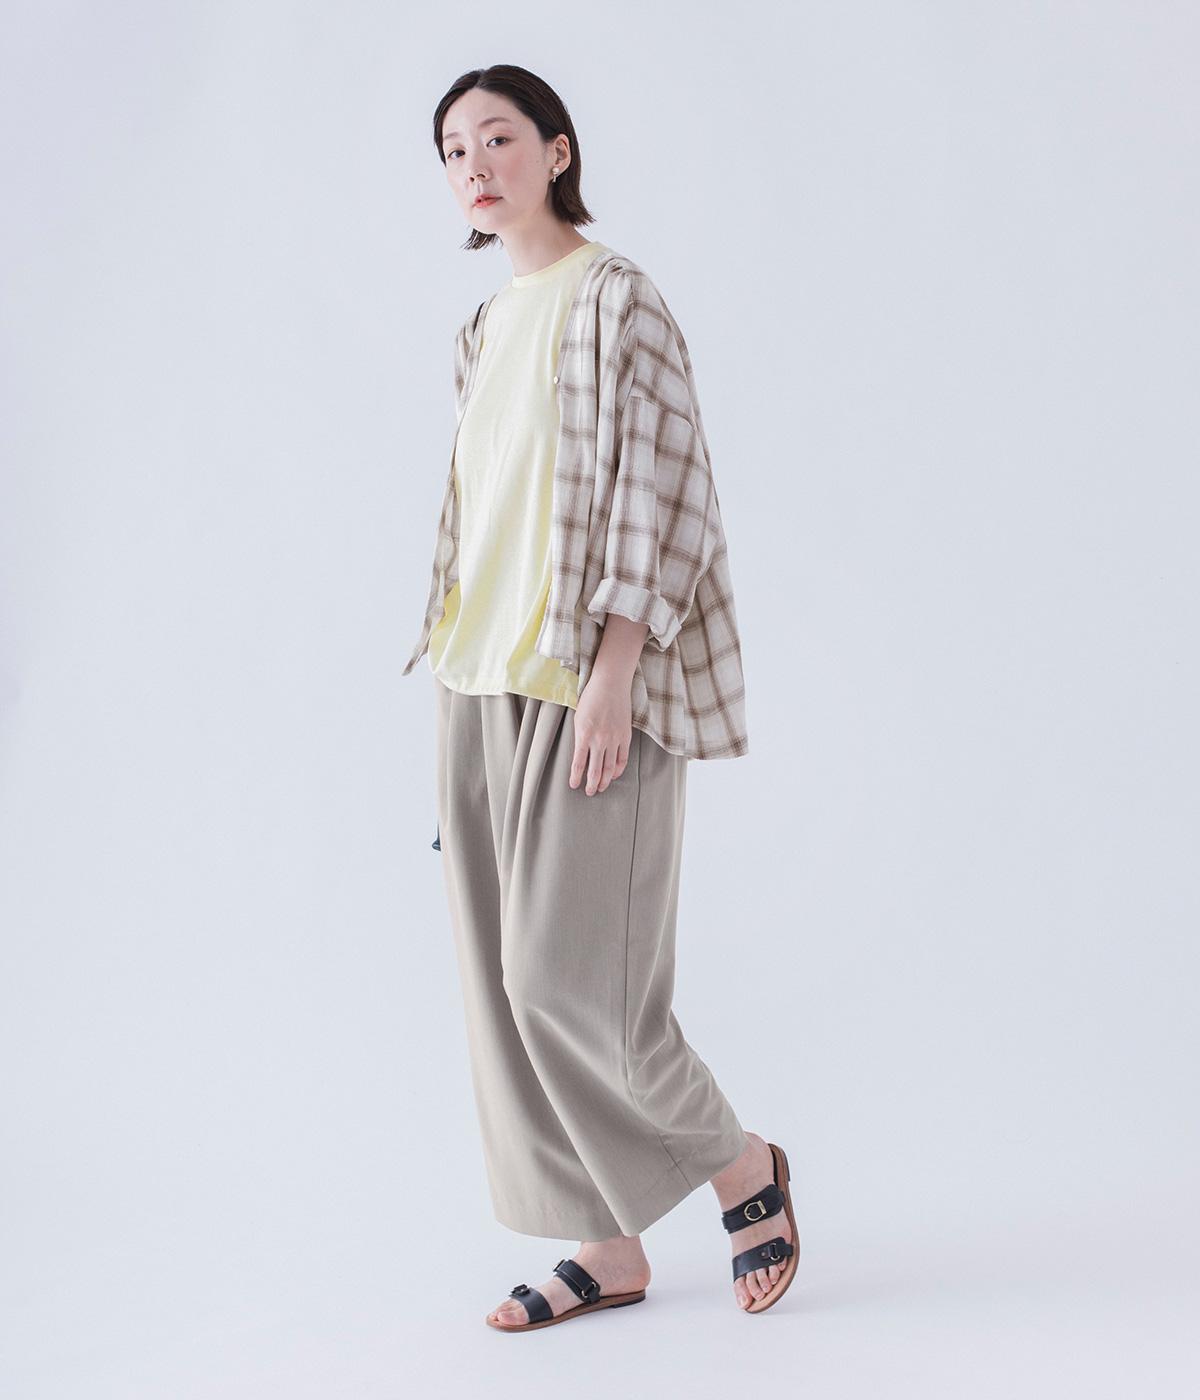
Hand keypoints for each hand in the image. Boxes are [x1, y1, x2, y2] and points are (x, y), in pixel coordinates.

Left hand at [569, 672, 632, 794]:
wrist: (610, 684)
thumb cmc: (591, 698)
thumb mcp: (578, 718)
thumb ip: (580, 737)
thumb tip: (581, 755)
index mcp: (583, 735)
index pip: (578, 763)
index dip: (576, 777)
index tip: (574, 785)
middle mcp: (599, 740)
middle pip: (595, 770)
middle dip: (591, 784)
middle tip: (590, 792)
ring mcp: (614, 739)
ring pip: (609, 767)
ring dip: (604, 780)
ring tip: (600, 788)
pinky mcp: (625, 736)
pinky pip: (622, 758)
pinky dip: (618, 769)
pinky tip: (613, 775)